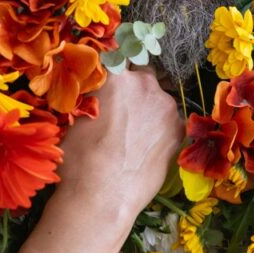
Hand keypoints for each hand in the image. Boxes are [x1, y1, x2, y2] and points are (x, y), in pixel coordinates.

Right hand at [55, 66, 184, 218]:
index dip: (116, 68)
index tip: (113, 77)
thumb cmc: (78, 158)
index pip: (119, 56)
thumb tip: (96, 91)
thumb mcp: (75, 117)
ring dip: (148, 107)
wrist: (102, 196)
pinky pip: (169, 120)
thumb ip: (92, 95)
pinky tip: (146, 146)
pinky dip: (160, 127)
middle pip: (142, 75)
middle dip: (134, 87)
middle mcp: (145, 83)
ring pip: (158, 98)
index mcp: (116, 75)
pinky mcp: (178, 129)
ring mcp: (166, 106)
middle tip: (121, 109)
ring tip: (133, 133)